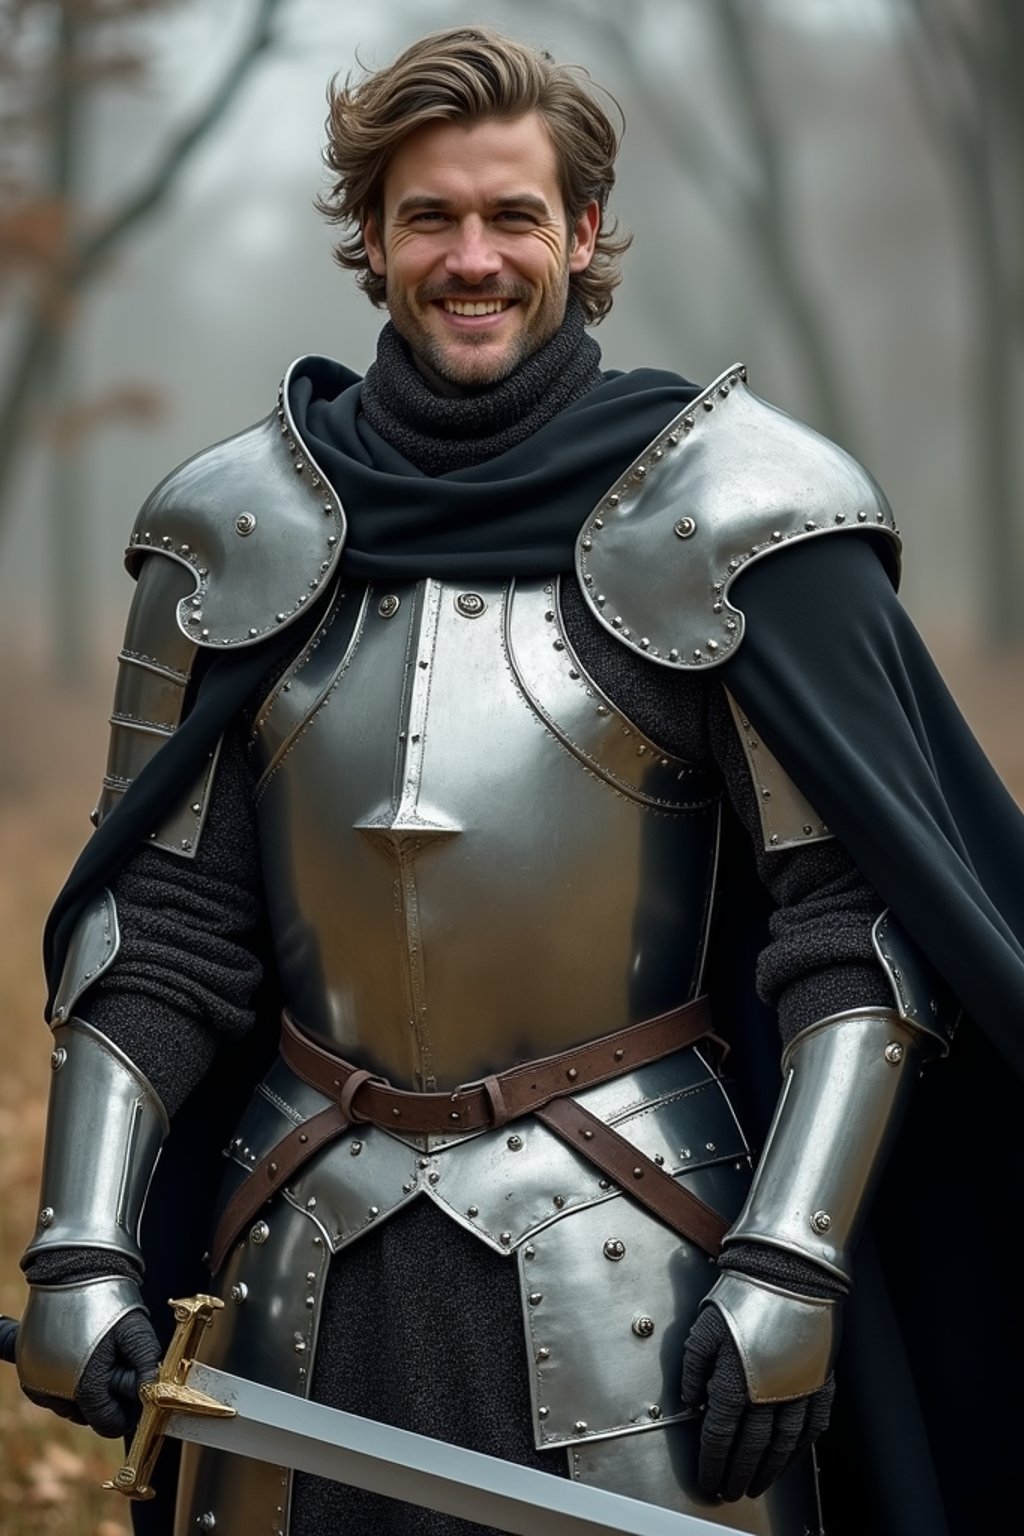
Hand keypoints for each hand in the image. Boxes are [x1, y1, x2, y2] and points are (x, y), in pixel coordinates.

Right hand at [17, 1263, 161, 1438]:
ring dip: (86, 1391)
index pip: (107, 1423)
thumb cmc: (108, 1297)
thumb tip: (153, 1395)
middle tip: (117, 1364)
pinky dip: (66, 1383)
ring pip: (69, 1405)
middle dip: (106, 1398)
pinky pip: (51, 1392)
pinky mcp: (27, 1372)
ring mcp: (37, 1382)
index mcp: (84, 1387)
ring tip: (99, 1355)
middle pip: (88, 1415)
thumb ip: (147, 1367)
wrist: (73, 1269)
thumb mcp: (136, 1331)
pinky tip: (80, 1359)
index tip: (135, 1395)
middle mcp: (54, 1391)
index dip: (126, 1413)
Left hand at [681, 1299, 834, 1500]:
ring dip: (769, 1469)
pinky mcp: (819, 1382)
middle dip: (738, 1473)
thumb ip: (692, 1367)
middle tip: (730, 1490)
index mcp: (734, 1382)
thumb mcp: (703, 1327)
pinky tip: (791, 1457)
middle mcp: (767, 1394)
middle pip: (751, 1448)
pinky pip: (812, 1426)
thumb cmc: (742, 1294)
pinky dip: (801, 1447)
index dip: (713, 1462)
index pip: (720, 1436)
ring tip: (757, 1484)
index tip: (709, 1479)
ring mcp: (797, 1390)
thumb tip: (689, 1399)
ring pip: (783, 1444)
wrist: (788, 1273)